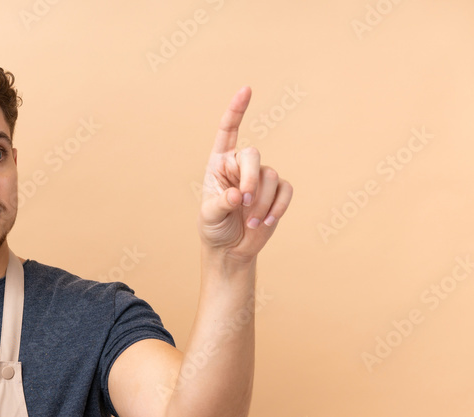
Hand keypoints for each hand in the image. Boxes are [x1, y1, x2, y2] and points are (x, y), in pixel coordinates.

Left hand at [199, 86, 292, 262]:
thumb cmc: (214, 228)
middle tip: (243, 201)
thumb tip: (237, 195)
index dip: (237, 111)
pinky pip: (285, 190)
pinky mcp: (277, 192)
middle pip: (254, 155)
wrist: (230, 248)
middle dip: (251, 179)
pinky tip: (266, 222)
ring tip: (250, 221)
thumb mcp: (209, 217)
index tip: (246, 90)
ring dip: (261, 201)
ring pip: (270, 176)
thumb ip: (220, 204)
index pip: (228, 132)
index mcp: (219, 164)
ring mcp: (260, 177)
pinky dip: (278, 207)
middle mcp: (240, 166)